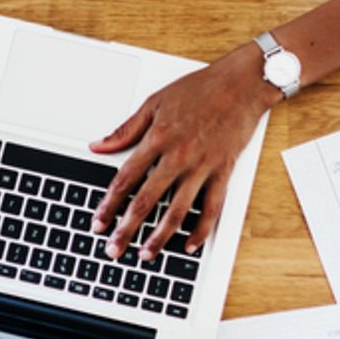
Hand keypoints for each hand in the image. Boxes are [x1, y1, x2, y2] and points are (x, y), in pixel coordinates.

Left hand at [89, 43, 276, 260]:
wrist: (241, 84)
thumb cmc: (200, 89)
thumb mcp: (155, 103)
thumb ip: (125, 129)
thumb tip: (98, 146)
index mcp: (157, 138)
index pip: (125, 179)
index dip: (109, 205)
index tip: (99, 222)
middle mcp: (178, 156)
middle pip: (147, 201)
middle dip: (127, 229)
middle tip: (114, 250)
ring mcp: (202, 166)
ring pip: (178, 211)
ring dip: (160, 237)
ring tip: (147, 254)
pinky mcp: (223, 171)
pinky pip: (212, 207)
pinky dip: (201, 229)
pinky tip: (189, 244)